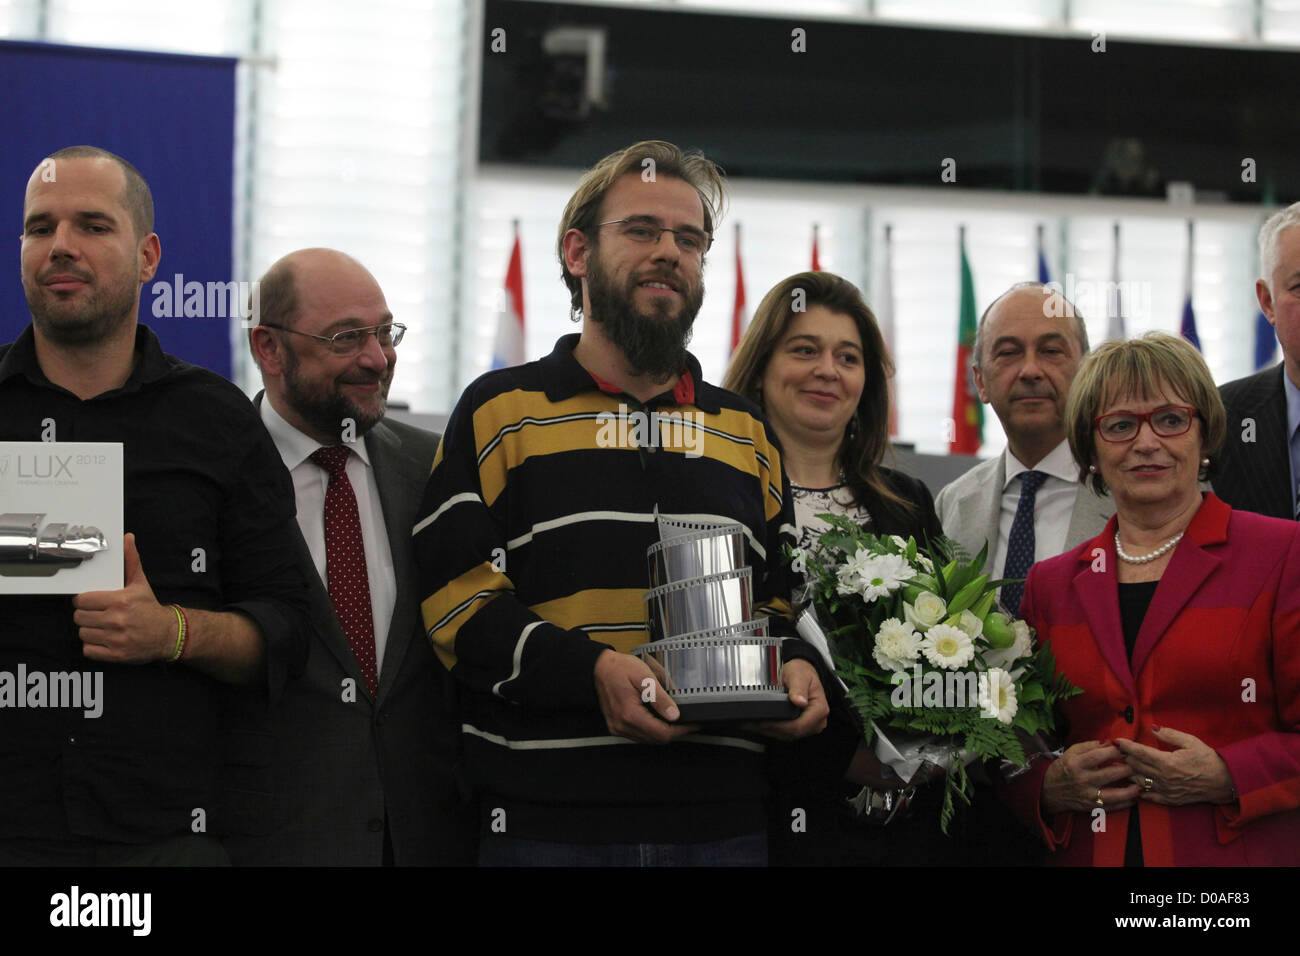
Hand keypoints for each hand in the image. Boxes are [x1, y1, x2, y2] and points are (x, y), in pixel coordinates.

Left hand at [72, 533, 174, 663]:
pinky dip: (93, 646)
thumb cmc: (150, 608)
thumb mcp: (140, 583)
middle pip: (79, 617)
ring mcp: (116, 639)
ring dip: (89, 631)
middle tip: (96, 614)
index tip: (91, 602)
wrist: (168, 634)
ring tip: (101, 627)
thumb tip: (127, 538)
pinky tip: (104, 639)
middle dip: (85, 615)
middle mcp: (117, 620)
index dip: (83, 601)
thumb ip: (131, 561)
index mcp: (121, 601)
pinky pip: (88, 650)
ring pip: (83, 633)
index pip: (82, 600)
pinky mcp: (116, 655)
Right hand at [593, 649, 697, 743]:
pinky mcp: (617, 726)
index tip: (693, 724)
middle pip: (656, 739)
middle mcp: (622, 725)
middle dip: (675, 732)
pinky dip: (652, 729)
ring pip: (648, 739)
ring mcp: (618, 728)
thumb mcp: (644, 677)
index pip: (662, 733)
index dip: (681, 730)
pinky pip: (639, 735)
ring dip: (663, 731)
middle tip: (688, 721)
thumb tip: (674, 715)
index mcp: (630, 714)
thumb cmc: (619, 668)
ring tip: (675, 718)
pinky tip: (658, 718)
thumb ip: (660, 697)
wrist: (599, 668)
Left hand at [746, 658, 829, 740]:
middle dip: (771, 729)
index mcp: (819, 709)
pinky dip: (772, 729)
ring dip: (769, 731)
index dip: (780, 726)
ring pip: (787, 735)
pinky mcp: (800, 726)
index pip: (799, 725)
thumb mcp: (798, 675)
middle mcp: (816, 720)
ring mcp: (808, 725)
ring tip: (753, 724)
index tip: (765, 722)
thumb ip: (798, 688)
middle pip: (792, 732)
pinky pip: (785, 732)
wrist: (801, 670)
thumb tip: (800, 701)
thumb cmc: (802, 672)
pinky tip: (760, 724)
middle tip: (753, 723)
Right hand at [1040, 740, 1141, 815]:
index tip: (1127, 748)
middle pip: (1110, 774)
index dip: (1116, 751)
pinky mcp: (1091, 807)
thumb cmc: (1064, 768)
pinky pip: (1112, 807)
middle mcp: (1083, 780)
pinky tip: (1134, 798)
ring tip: (1141, 784)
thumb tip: (1110, 742)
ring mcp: (1088, 795)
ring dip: (1131, 790)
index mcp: (1076, 764)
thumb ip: (1090, 746)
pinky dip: (1125, 803)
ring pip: (1115, 794)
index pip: (1099, 756)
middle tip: (1140, 765)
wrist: (1049, 790)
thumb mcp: (1071, 752)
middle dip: (1128, 768)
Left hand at [1116, 726, 1235, 806]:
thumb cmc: (1208, 759)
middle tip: (1113, 750)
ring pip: (1139, 781)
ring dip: (1128, 773)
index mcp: (1168, 762)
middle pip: (1136, 766)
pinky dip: (1138, 789)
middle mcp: (1164, 778)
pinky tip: (1131, 784)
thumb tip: (1153, 728)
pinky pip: (1149, 796)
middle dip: (1123, 757)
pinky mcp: (1170, 799)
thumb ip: (1170, 735)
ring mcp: (1166, 790)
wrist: (1224, 782)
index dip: (1126, 746)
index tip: (1115, 740)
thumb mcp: (1190, 742)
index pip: (1140, 753)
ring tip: (1118, 765)